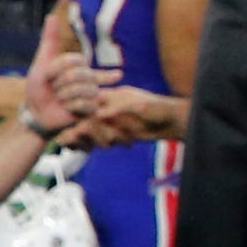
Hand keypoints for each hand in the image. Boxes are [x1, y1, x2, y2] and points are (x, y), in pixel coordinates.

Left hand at [20, 47, 103, 141]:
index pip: (76, 60)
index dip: (57, 68)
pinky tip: (66, 109)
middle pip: (80, 74)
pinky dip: (70, 106)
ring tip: (59, 100)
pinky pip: (85, 103)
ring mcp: (92, 94)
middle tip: (54, 90)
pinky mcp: (92, 110)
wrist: (35, 113)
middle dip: (60, 83)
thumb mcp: (41, 62)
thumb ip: (50, 40)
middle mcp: (90, 79)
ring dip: (64, 95)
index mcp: (80, 67)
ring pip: (84, 89)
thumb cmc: (38, 88)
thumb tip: (51, 16)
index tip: (49, 75)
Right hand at [56, 88, 182, 149]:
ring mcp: (112, 121)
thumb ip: (121, 110)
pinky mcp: (116, 134)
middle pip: (86, 118)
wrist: (174, 122)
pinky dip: (91, 145)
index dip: (80, 115)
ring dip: (89, 139)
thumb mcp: (142, 107)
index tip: (73, 126)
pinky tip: (85, 150)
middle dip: (82, 131)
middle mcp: (109, 108)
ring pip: (90, 130)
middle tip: (73, 141)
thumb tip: (100, 115)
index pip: (90, 103)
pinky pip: (98, 140)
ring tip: (87, 145)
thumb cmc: (161, 110)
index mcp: (113, 96)